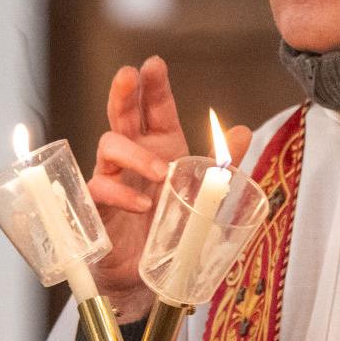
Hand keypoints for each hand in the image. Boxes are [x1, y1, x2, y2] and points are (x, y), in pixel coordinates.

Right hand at [88, 58, 254, 319]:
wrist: (147, 276)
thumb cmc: (170, 229)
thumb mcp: (203, 195)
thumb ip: (223, 166)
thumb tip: (242, 132)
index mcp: (160, 147)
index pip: (155, 109)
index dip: (154, 86)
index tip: (154, 64)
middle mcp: (134, 157)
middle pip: (122, 114)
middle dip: (124, 93)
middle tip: (128, 76)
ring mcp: (112, 178)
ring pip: (109, 145)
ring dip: (136, 154)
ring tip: (162, 172)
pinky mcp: (98, 205)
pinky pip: (101, 188)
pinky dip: (123, 194)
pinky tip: (143, 205)